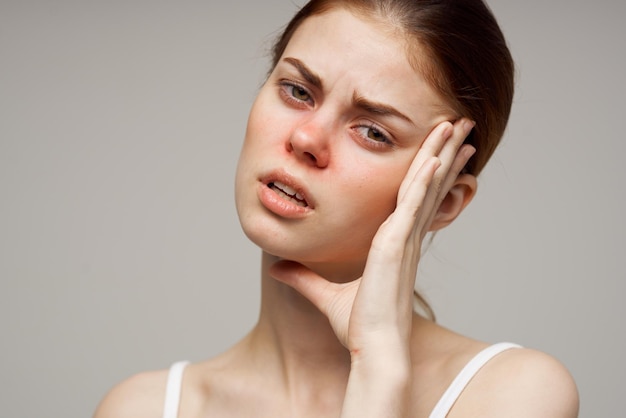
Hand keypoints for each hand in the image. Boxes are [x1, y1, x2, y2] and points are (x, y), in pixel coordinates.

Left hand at [269, 119, 475, 353]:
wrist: (372, 351)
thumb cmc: (358, 328)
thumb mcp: (324, 296)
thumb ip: (302, 278)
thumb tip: (276, 268)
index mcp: (394, 244)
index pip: (414, 197)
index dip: (429, 172)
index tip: (442, 150)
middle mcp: (405, 236)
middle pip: (428, 183)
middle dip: (445, 150)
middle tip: (462, 124)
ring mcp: (403, 238)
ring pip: (426, 184)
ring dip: (443, 151)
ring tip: (460, 124)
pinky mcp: (397, 244)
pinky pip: (414, 202)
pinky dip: (426, 178)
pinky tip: (436, 154)